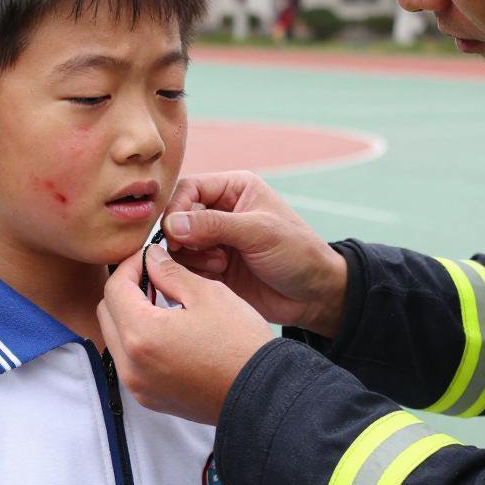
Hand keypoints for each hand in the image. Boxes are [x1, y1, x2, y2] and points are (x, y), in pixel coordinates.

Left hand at [98, 245, 273, 424]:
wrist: (262, 395)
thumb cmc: (240, 344)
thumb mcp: (208, 294)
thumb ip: (170, 272)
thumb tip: (151, 258)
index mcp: (141, 335)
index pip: (115, 287)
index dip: (131, 265)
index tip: (150, 257)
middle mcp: (130, 365)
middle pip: (107, 312)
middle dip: (125, 289)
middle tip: (153, 276)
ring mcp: (138, 386)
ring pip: (115, 337)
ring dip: (129, 315)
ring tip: (161, 302)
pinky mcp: (149, 398)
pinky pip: (129, 361)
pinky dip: (138, 340)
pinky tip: (167, 330)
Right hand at [161, 171, 347, 336]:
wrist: (313, 296)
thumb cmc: (297, 253)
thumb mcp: (259, 232)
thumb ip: (214, 225)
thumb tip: (171, 224)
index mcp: (233, 189)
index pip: (188, 188)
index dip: (176, 208)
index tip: (173, 232)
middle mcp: (219, 212)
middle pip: (177, 217)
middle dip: (183, 237)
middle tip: (200, 251)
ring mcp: (214, 241)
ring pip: (177, 245)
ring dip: (192, 256)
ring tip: (221, 265)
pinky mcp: (212, 268)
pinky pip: (186, 268)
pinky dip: (195, 273)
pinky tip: (220, 276)